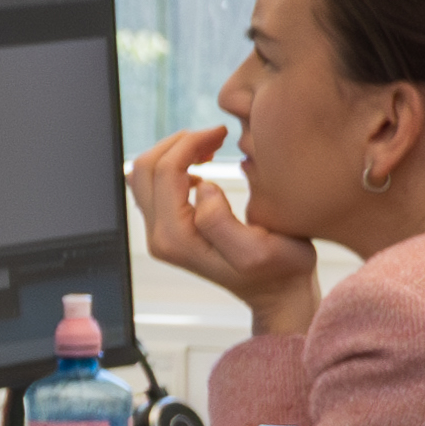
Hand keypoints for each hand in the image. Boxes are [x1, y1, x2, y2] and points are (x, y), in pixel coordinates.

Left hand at [127, 126, 315, 328]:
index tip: (222, 132)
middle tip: (216, 135)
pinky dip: (175, 164)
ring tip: (211, 147)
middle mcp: (160, 237)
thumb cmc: (278, 270)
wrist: (278, 293)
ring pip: (145, 174)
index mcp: (176, 238)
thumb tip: (201, 186)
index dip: (190, 143)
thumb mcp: (259, 250)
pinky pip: (155, 185)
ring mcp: (160, 234)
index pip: (164, 170)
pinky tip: (205, 165)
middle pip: (145, 168)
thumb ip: (220, 220)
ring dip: (175, 151)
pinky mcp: (168, 228)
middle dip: (179, 142)